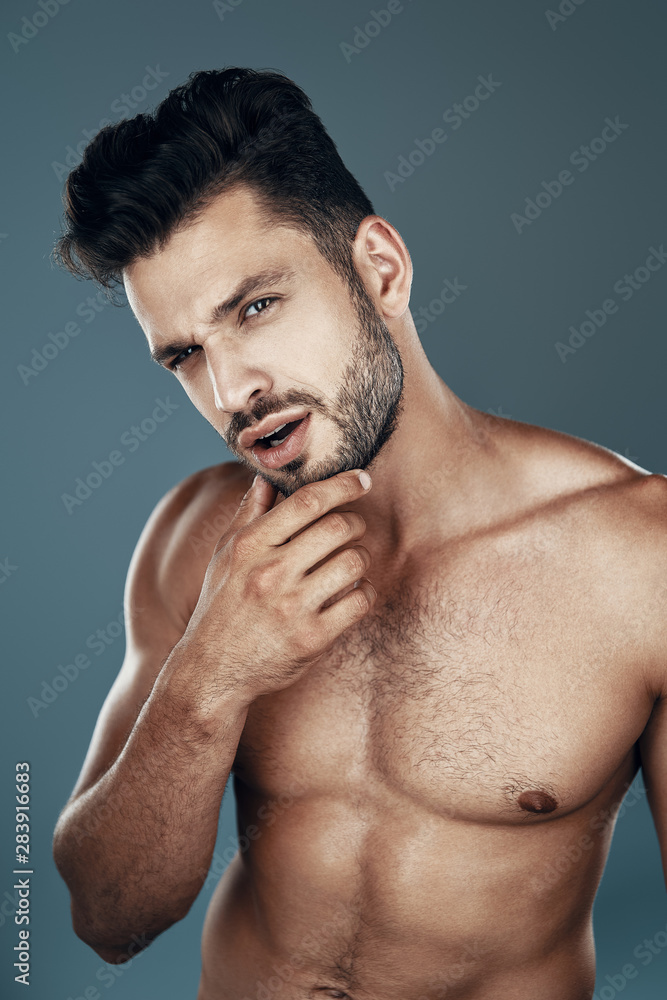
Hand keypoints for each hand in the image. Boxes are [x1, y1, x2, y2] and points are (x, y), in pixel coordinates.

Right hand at [180, 470, 375, 702]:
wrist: (213, 670)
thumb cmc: (222, 605)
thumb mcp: (225, 555)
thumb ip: (250, 513)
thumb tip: (266, 476)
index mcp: (250, 546)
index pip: (306, 502)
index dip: (342, 485)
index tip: (362, 480)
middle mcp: (271, 573)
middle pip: (338, 527)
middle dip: (356, 522)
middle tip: (353, 529)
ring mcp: (292, 607)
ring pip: (355, 561)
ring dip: (361, 557)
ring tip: (349, 562)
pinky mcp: (312, 638)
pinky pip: (360, 600)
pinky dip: (364, 591)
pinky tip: (352, 592)